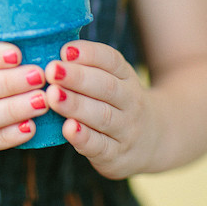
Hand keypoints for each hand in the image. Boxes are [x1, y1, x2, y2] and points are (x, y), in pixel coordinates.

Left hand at [45, 41, 157, 178]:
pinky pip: (100, 146)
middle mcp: (130, 101)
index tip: (64, 49)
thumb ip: (86, 65)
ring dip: (75, 105)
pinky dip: (83, 138)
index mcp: (125, 76)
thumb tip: (51, 49)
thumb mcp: (112, 79)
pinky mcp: (116, 156)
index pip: (111, 60)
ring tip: (52, 95)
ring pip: (102, 116)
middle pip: (105, 87)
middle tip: (52, 70)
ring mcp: (126, 129)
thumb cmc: (117, 102)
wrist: (155, 140)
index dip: (89, 53)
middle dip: (77, 78)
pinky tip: (67, 128)